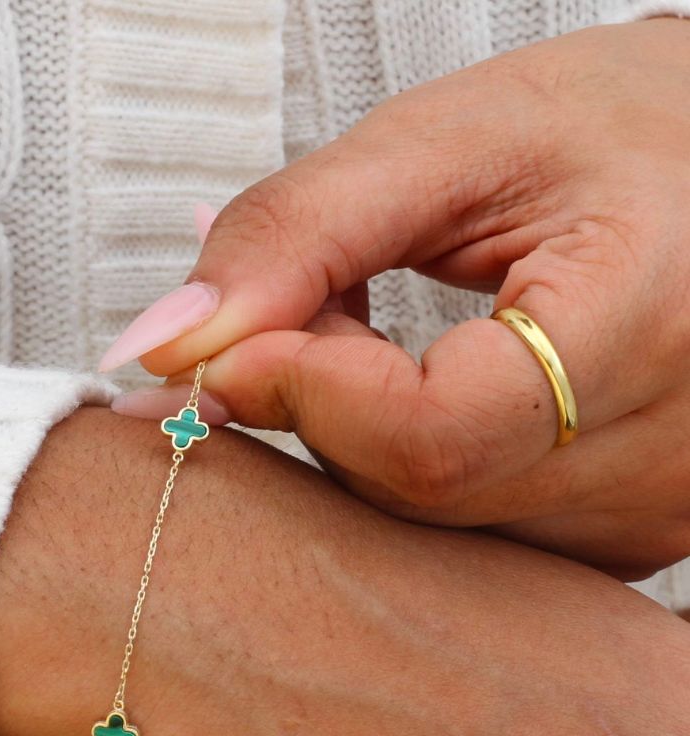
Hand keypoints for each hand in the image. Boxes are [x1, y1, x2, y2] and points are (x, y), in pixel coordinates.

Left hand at [109, 18, 689, 581]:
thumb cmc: (607, 131)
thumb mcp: (449, 142)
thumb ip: (293, 236)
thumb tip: (160, 348)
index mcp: (645, 329)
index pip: (428, 438)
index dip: (302, 390)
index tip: (227, 337)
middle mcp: (665, 459)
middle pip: (407, 490)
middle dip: (314, 403)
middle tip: (304, 310)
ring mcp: (646, 517)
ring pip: (418, 524)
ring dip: (349, 436)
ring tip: (372, 335)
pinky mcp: (618, 539)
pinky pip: (454, 534)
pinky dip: (395, 468)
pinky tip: (412, 391)